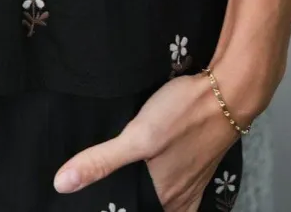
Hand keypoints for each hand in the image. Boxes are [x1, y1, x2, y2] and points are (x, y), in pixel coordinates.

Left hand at [52, 70, 240, 210]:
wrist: (228, 91)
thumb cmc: (185, 113)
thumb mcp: (138, 135)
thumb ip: (102, 160)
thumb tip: (62, 184)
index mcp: (165, 200)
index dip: (119, 209)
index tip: (101, 203)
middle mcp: (180, 200)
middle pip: (150, 210)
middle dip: (131, 203)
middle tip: (106, 194)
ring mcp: (193, 183)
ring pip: (165, 203)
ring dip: (148, 198)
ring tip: (127, 184)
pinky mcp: (199, 165)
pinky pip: (179, 189)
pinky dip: (165, 187)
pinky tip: (155, 172)